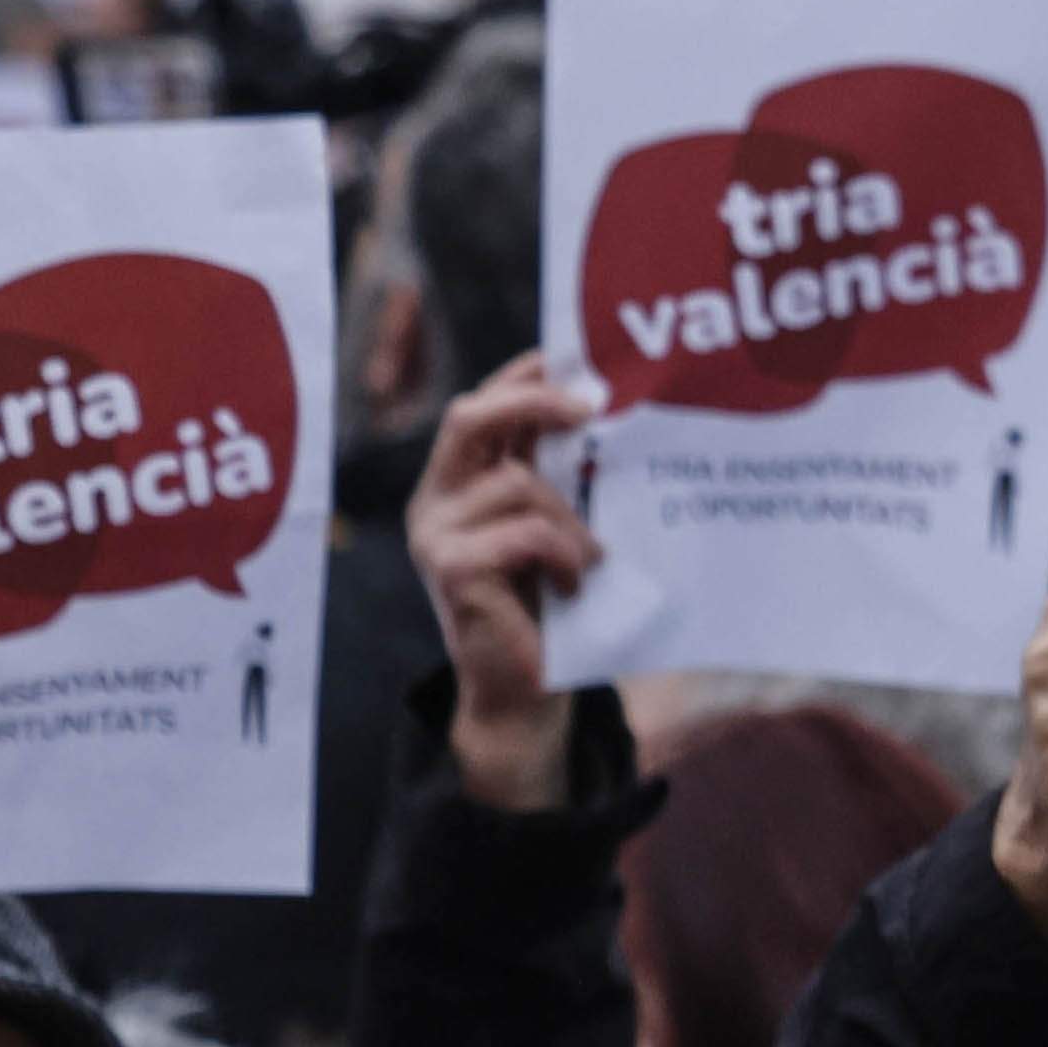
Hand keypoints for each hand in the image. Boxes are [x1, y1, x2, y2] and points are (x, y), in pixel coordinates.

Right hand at [408, 358, 606, 811]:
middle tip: (591, 407)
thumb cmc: (553, 602)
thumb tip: (612, 409)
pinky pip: (522, 533)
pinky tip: (572, 581)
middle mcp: (437, 499)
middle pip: (467, 417)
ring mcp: (435, 534)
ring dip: (572, 519)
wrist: (528, 687)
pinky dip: (563, 552)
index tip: (576, 360)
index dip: (522, 377)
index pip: (481, 406)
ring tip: (591, 559)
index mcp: (461, 480)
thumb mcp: (560, 524)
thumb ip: (564, 475)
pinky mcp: (449, 570)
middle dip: (531, 401)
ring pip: (516, 483)